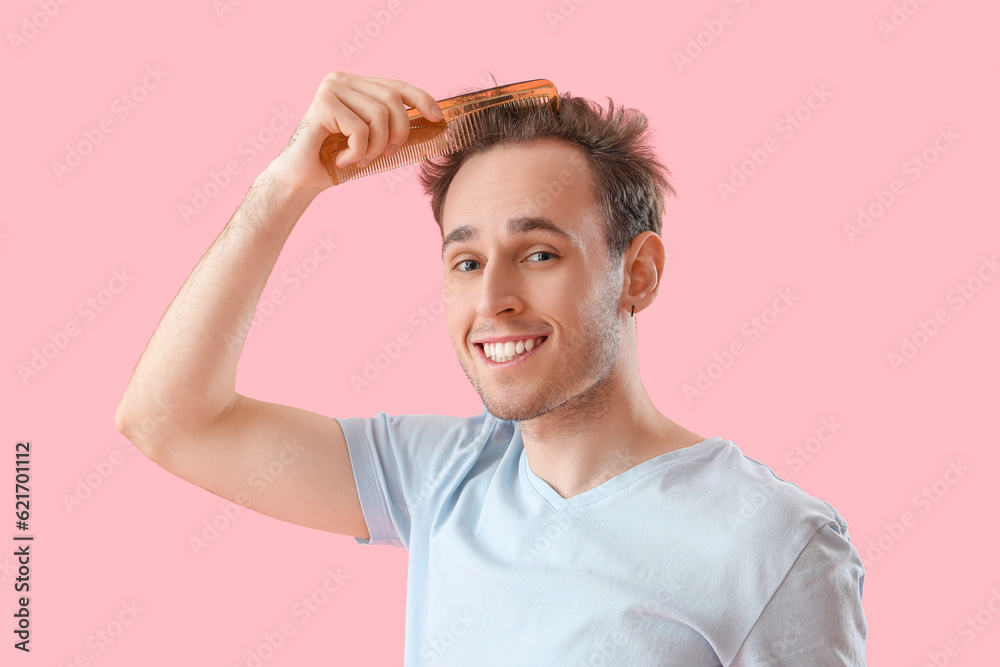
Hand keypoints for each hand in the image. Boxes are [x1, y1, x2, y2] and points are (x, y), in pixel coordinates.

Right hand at [264, 71, 443, 194]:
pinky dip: (358, 153)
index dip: (422, 100)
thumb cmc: (338, 161)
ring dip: (376, 147)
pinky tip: (343, 159)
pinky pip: (360, 130)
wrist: (302, 179)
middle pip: (392, 100)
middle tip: (387, 154)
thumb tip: (434, 119)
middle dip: (398, 133)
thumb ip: (393, 124)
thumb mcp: (373, 139)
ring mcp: (330, 89)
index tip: (438, 118)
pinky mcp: (322, 104)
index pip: (397, 85)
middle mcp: (341, 80)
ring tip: (360, 159)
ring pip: (379, 116)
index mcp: (355, 83)